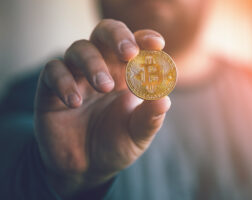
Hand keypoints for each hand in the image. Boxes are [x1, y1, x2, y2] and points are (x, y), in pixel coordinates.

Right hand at [34, 19, 169, 197]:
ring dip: (93, 64)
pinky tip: (74, 103)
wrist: (86, 168)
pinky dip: (64, 81)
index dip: (145, 39)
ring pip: (79, 48)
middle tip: (128, 54)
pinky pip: (53, 70)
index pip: (135, 45)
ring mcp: (76, 76)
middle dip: (117, 36)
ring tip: (103, 87)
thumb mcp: (137, 134)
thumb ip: (150, 118)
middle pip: (105, 32)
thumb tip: (164, 100)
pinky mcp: (51, 89)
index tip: (156, 45)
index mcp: (125, 75)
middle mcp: (101, 69)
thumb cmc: (115, 144)